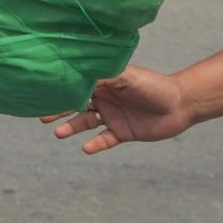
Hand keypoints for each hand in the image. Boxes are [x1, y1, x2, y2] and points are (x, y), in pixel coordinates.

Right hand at [39, 65, 193, 154]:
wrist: (181, 104)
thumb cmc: (154, 84)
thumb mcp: (127, 76)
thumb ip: (104, 76)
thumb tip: (78, 74)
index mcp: (103, 83)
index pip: (78, 85)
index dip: (62, 89)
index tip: (44, 92)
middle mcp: (104, 99)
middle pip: (76, 105)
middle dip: (59, 110)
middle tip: (41, 116)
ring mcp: (112, 116)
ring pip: (86, 123)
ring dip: (72, 128)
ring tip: (58, 133)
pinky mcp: (122, 132)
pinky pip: (105, 139)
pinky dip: (95, 144)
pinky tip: (86, 148)